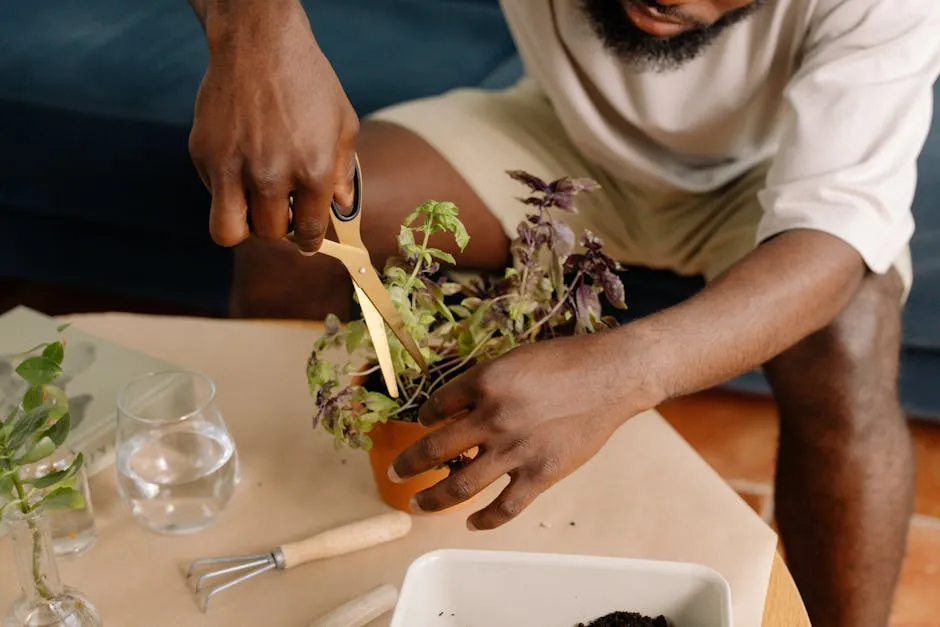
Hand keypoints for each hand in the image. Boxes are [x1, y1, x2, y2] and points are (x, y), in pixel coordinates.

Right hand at [188, 0, 358, 251]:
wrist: (258, 42)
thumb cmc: (308, 82)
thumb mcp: (342, 124)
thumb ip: (342, 172)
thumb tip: (341, 208)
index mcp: (312, 170)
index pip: (308, 231)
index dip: (308, 240)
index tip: (306, 240)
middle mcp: (271, 174)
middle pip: (269, 235)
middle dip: (278, 230)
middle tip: (281, 212)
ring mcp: (232, 166)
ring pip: (229, 231)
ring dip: (244, 226)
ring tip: (255, 207)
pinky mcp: (204, 155)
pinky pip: (213, 195)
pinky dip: (226, 191)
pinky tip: (241, 164)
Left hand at [389, 334, 644, 530]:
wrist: (610, 377)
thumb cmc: (565, 360)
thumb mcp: (514, 359)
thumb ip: (485, 383)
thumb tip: (459, 407)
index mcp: (483, 383)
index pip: (436, 406)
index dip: (424, 417)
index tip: (422, 425)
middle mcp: (492, 418)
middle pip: (435, 450)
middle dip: (409, 465)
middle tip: (395, 473)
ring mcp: (515, 450)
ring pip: (461, 486)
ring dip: (433, 498)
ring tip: (419, 503)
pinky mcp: (540, 474)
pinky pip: (505, 507)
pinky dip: (485, 520)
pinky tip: (472, 523)